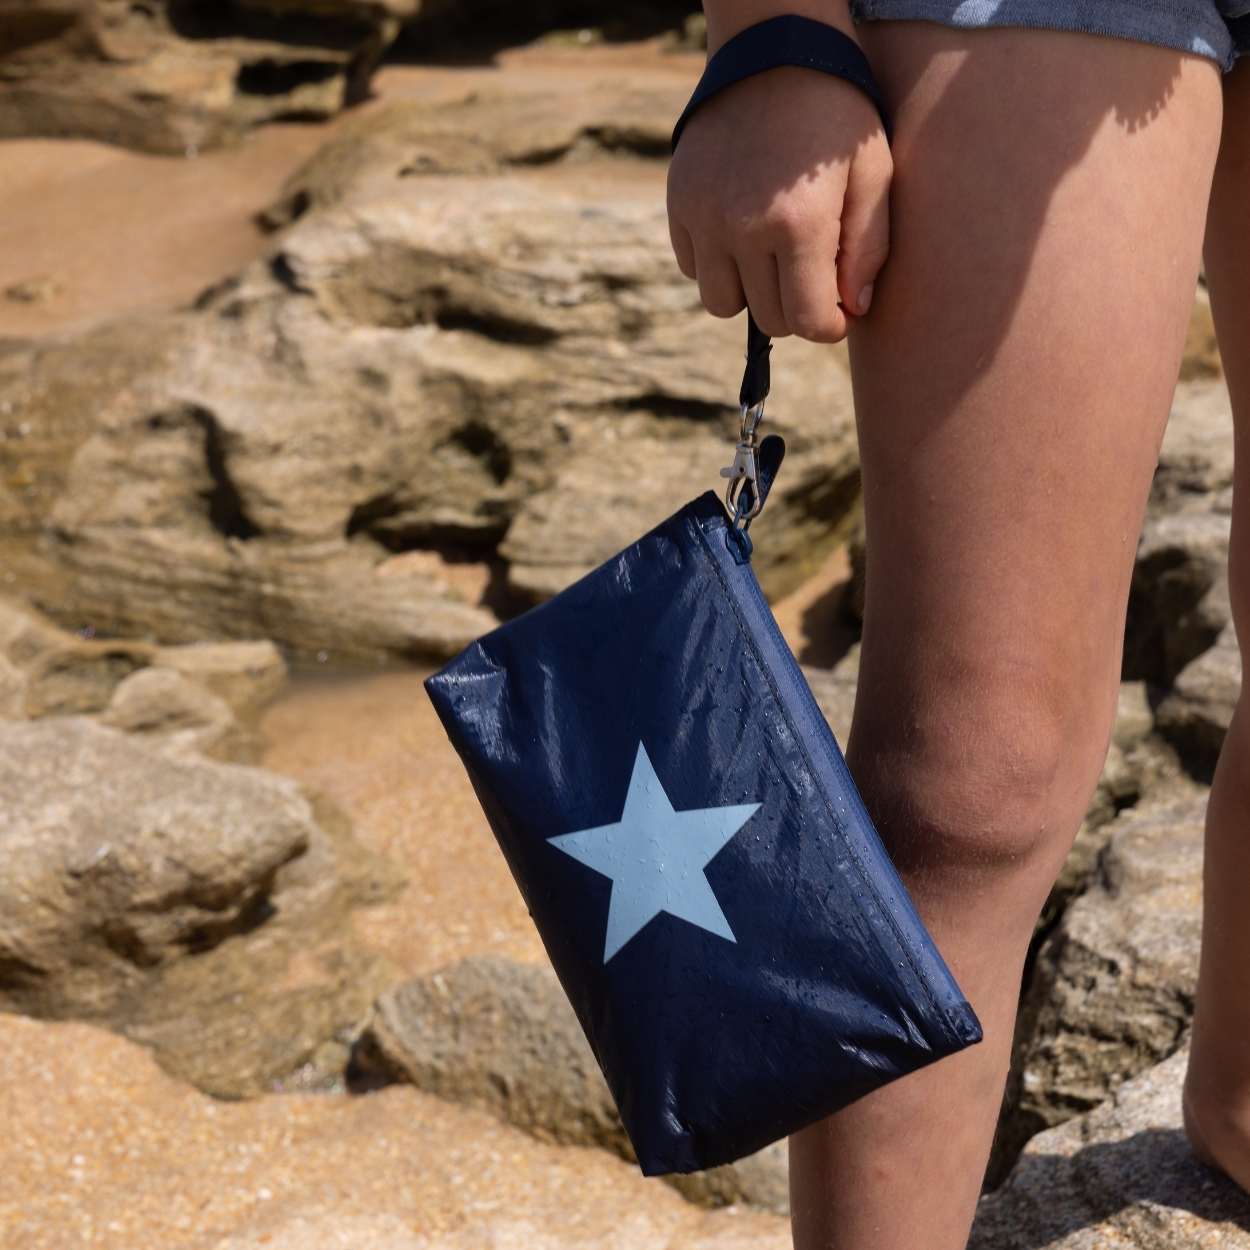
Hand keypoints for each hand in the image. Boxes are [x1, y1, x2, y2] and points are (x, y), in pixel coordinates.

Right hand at [666, 60, 892, 342]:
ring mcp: (705, 219)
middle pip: (768, 319)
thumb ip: (869, 247)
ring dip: (750, 293)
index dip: (829, 326)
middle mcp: (744, 230)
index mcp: (799, 225)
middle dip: (795, 309)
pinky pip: (693, 268)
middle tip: (811, 277)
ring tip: (771, 259)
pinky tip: (740, 233)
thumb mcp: (874, 173)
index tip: (838, 310)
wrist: (773, 50)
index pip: (808, 322)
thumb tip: (853, 310)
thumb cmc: (836, 115)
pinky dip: (717, 264)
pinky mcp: (679, 205)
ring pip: (722, 303)